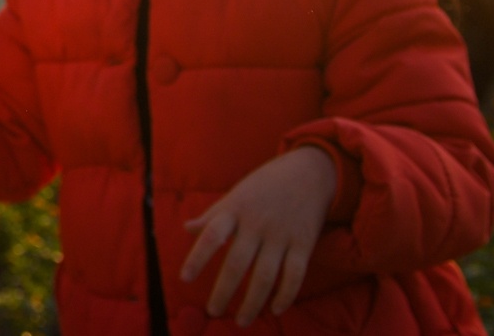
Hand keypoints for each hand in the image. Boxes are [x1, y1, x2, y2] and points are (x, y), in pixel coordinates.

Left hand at [182, 146, 337, 324]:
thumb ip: (213, 215)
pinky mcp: (304, 243)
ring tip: (242, 320)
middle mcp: (257, 223)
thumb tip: (187, 228)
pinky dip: (286, 295)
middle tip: (214, 311)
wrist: (308, 172)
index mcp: (235, 209)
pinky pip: (295, 275)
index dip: (197, 257)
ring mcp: (281, 234)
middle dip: (224, 291)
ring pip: (265, 276)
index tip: (184, 279)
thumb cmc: (264, 186)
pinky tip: (275, 309)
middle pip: (237, 263)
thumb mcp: (236, 194)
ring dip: (253, 302)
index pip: (211, 235)